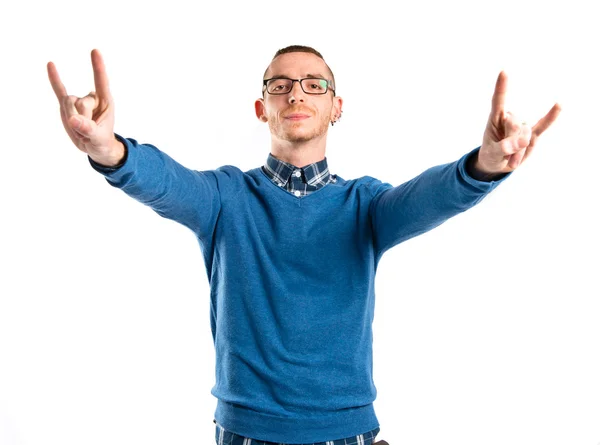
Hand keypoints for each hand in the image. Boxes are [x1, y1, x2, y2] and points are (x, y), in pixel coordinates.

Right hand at [47, 49, 123, 165]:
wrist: (94, 146)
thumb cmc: (101, 141)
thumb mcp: (99, 138)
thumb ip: (89, 129)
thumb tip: (74, 120)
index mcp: (106, 101)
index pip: (101, 81)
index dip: (98, 67)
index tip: (95, 51)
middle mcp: (92, 97)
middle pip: (79, 102)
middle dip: (80, 120)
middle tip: (87, 132)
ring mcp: (79, 100)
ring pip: (68, 104)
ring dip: (71, 121)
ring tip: (80, 130)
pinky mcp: (67, 105)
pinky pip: (59, 90)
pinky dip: (55, 78)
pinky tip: (51, 64)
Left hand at [476, 71, 560, 175]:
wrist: (499, 164)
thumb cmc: (491, 156)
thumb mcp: (491, 155)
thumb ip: (503, 148)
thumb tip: (523, 141)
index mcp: (495, 119)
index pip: (498, 100)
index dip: (501, 87)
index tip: (504, 72)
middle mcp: (510, 118)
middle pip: (515, 126)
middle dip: (511, 143)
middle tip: (506, 155)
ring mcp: (522, 125)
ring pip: (526, 134)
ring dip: (520, 151)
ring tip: (511, 160)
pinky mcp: (533, 134)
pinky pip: (544, 125)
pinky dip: (551, 116)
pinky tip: (559, 105)